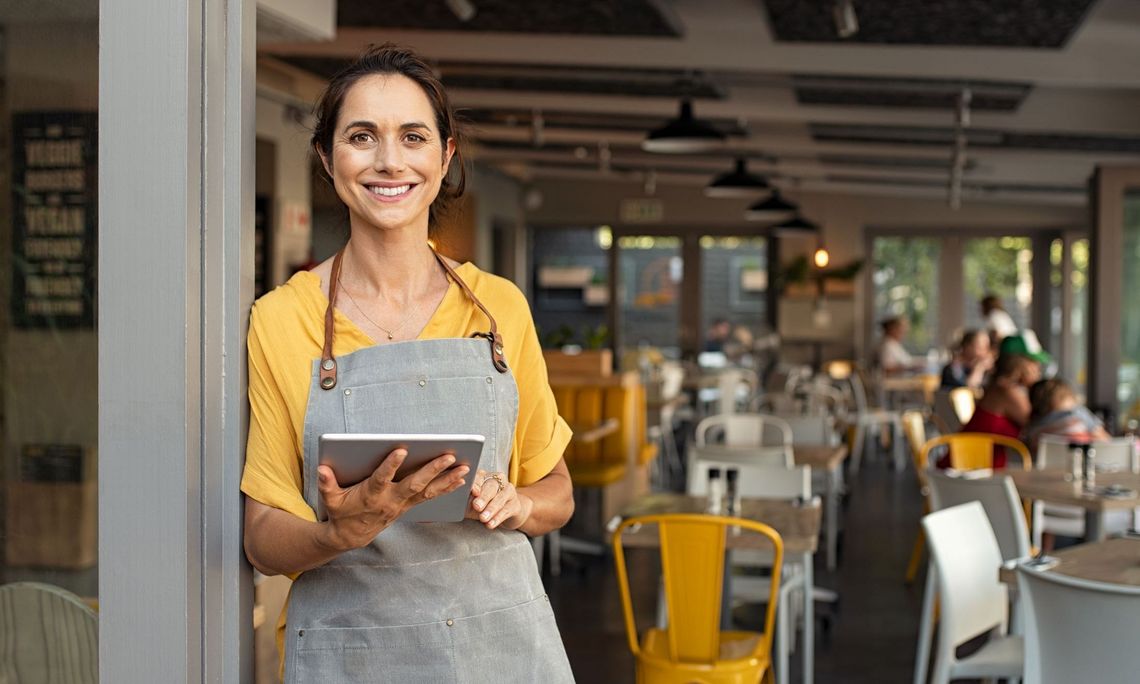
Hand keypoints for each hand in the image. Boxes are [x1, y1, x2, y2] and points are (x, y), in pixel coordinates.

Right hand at [317, 449, 469, 550]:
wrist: (351, 536)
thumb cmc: (341, 512)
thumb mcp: (330, 499)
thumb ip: (327, 484)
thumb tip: (322, 469)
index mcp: (371, 495)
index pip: (381, 478)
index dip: (391, 465)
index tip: (401, 450)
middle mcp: (391, 500)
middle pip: (414, 484)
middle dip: (432, 470)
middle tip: (449, 456)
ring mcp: (402, 504)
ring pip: (428, 491)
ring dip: (447, 479)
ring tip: (464, 467)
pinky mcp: (409, 506)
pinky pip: (431, 496)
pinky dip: (447, 487)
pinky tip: (461, 478)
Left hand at [468, 470, 532, 530]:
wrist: (503, 514)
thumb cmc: (483, 506)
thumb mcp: (471, 503)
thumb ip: (465, 500)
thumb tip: (457, 501)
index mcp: (484, 476)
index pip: (479, 477)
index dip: (476, 484)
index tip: (473, 491)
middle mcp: (498, 480)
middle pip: (491, 486)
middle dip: (483, 497)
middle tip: (477, 506)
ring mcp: (508, 491)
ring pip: (500, 498)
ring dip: (491, 509)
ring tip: (483, 518)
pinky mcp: (515, 503)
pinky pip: (507, 510)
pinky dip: (498, 518)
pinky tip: (491, 524)